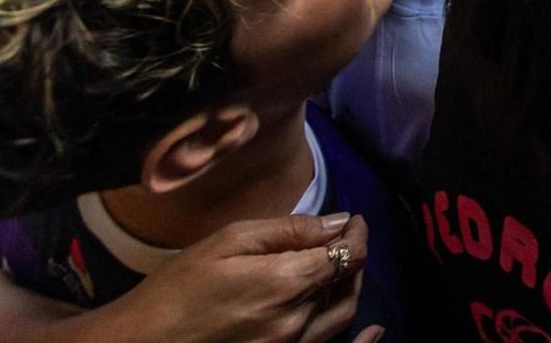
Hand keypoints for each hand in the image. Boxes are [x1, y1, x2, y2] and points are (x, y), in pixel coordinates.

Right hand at [91, 213, 369, 342]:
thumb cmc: (177, 288)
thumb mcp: (228, 242)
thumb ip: (287, 230)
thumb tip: (336, 222)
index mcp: (286, 284)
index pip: (347, 254)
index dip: (357, 233)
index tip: (353, 219)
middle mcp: (296, 322)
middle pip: (347, 284)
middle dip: (354, 256)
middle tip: (346, 236)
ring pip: (341, 317)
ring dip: (349, 288)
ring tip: (340, 267)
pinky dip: (355, 337)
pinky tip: (372, 332)